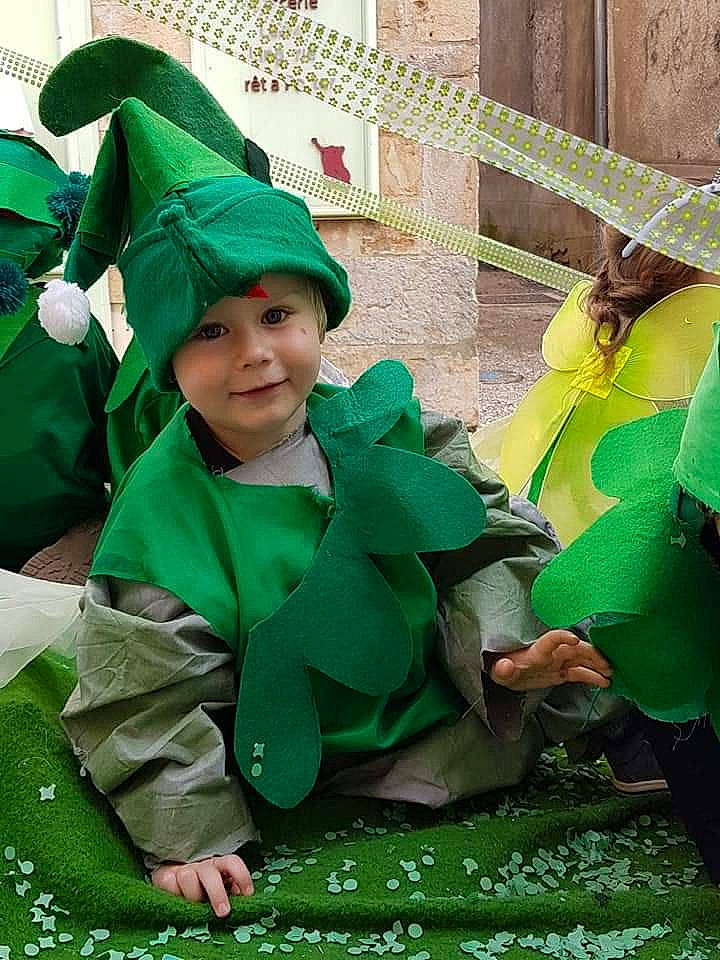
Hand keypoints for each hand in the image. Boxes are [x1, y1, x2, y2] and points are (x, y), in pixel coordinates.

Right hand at [152, 854, 252, 915]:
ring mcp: (182, 870)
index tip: (248, 894)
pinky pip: (168, 882)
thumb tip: (242, 904)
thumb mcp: (219, 892)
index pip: (232, 862)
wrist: (170, 878)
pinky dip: (173, 894)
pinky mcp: (165, 876)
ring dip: (192, 895)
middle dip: (217, 893)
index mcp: (218, 867)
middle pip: (210, 874)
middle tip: (223, 913)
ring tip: (194, 909)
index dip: (242, 875)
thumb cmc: (201, 891)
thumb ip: (229, 894)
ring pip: (187, 877)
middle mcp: (201, 867)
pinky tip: (176, 902)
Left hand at [488, 630, 612, 691]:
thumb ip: (502, 669)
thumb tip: (505, 666)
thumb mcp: (499, 671)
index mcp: (537, 650)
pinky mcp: (560, 672)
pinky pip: (579, 672)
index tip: (574, 639)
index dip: (562, 637)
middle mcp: (551, 653)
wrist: (505, 674)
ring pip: (581, 659)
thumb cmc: (502, 668)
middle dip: (591, 654)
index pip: (551, 639)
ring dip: (596, 663)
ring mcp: (557, 662)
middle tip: (605, 663)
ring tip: (610, 671)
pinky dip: (592, 676)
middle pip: (574, 648)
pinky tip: (603, 681)